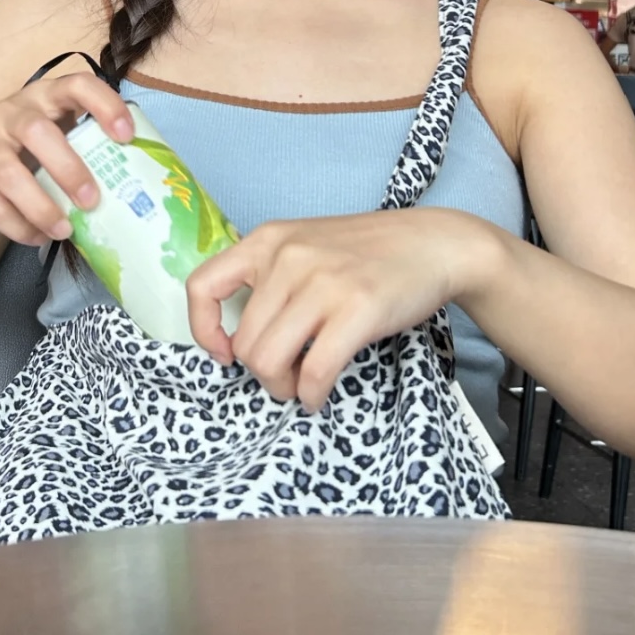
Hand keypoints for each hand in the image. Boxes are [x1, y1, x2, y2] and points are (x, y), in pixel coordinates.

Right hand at [0, 73, 133, 245]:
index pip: (76, 84)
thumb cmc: (23, 149)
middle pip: (37, 131)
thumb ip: (84, 147)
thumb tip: (135, 187)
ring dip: (40, 206)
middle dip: (68, 168)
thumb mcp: (53, 135)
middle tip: (92, 200)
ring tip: (65, 230)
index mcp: (44, 97)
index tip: (126, 135)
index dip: (103, 105)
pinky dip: (17, 226)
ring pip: (8, 173)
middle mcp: (11, 112)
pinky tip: (39, 237)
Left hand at [186, 208, 498, 411]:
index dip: (203, 330)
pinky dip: (310, 395)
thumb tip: (237, 335)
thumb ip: (270, 275)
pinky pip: (312, 371)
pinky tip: (318, 394)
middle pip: (243, 343)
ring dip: (282, 388)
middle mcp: (288, 257)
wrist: (432, 243)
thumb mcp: (306, 245)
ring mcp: (322, 283)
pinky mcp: (356, 310)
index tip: (224, 352)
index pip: (202, 287)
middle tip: (285, 375)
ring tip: (300, 385)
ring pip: (268, 362)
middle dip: (261, 373)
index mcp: (268, 240)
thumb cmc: (367, 253)